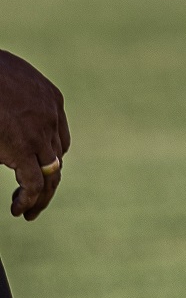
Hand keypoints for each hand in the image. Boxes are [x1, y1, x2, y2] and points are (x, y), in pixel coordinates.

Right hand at [0, 51, 70, 221]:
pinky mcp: (24, 147)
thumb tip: (14, 127)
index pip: (61, 140)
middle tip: (34, 204)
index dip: (51, 160)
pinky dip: (28, 199)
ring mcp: (41, 132)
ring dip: (41, 197)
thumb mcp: (12, 85)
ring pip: (52, 174)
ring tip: (27, 212)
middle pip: (59, 159)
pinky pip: (34, 182)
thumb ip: (18, 106)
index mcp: (53, 101)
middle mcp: (52, 118)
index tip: (35, 173)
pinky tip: (17, 208)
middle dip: (48, 184)